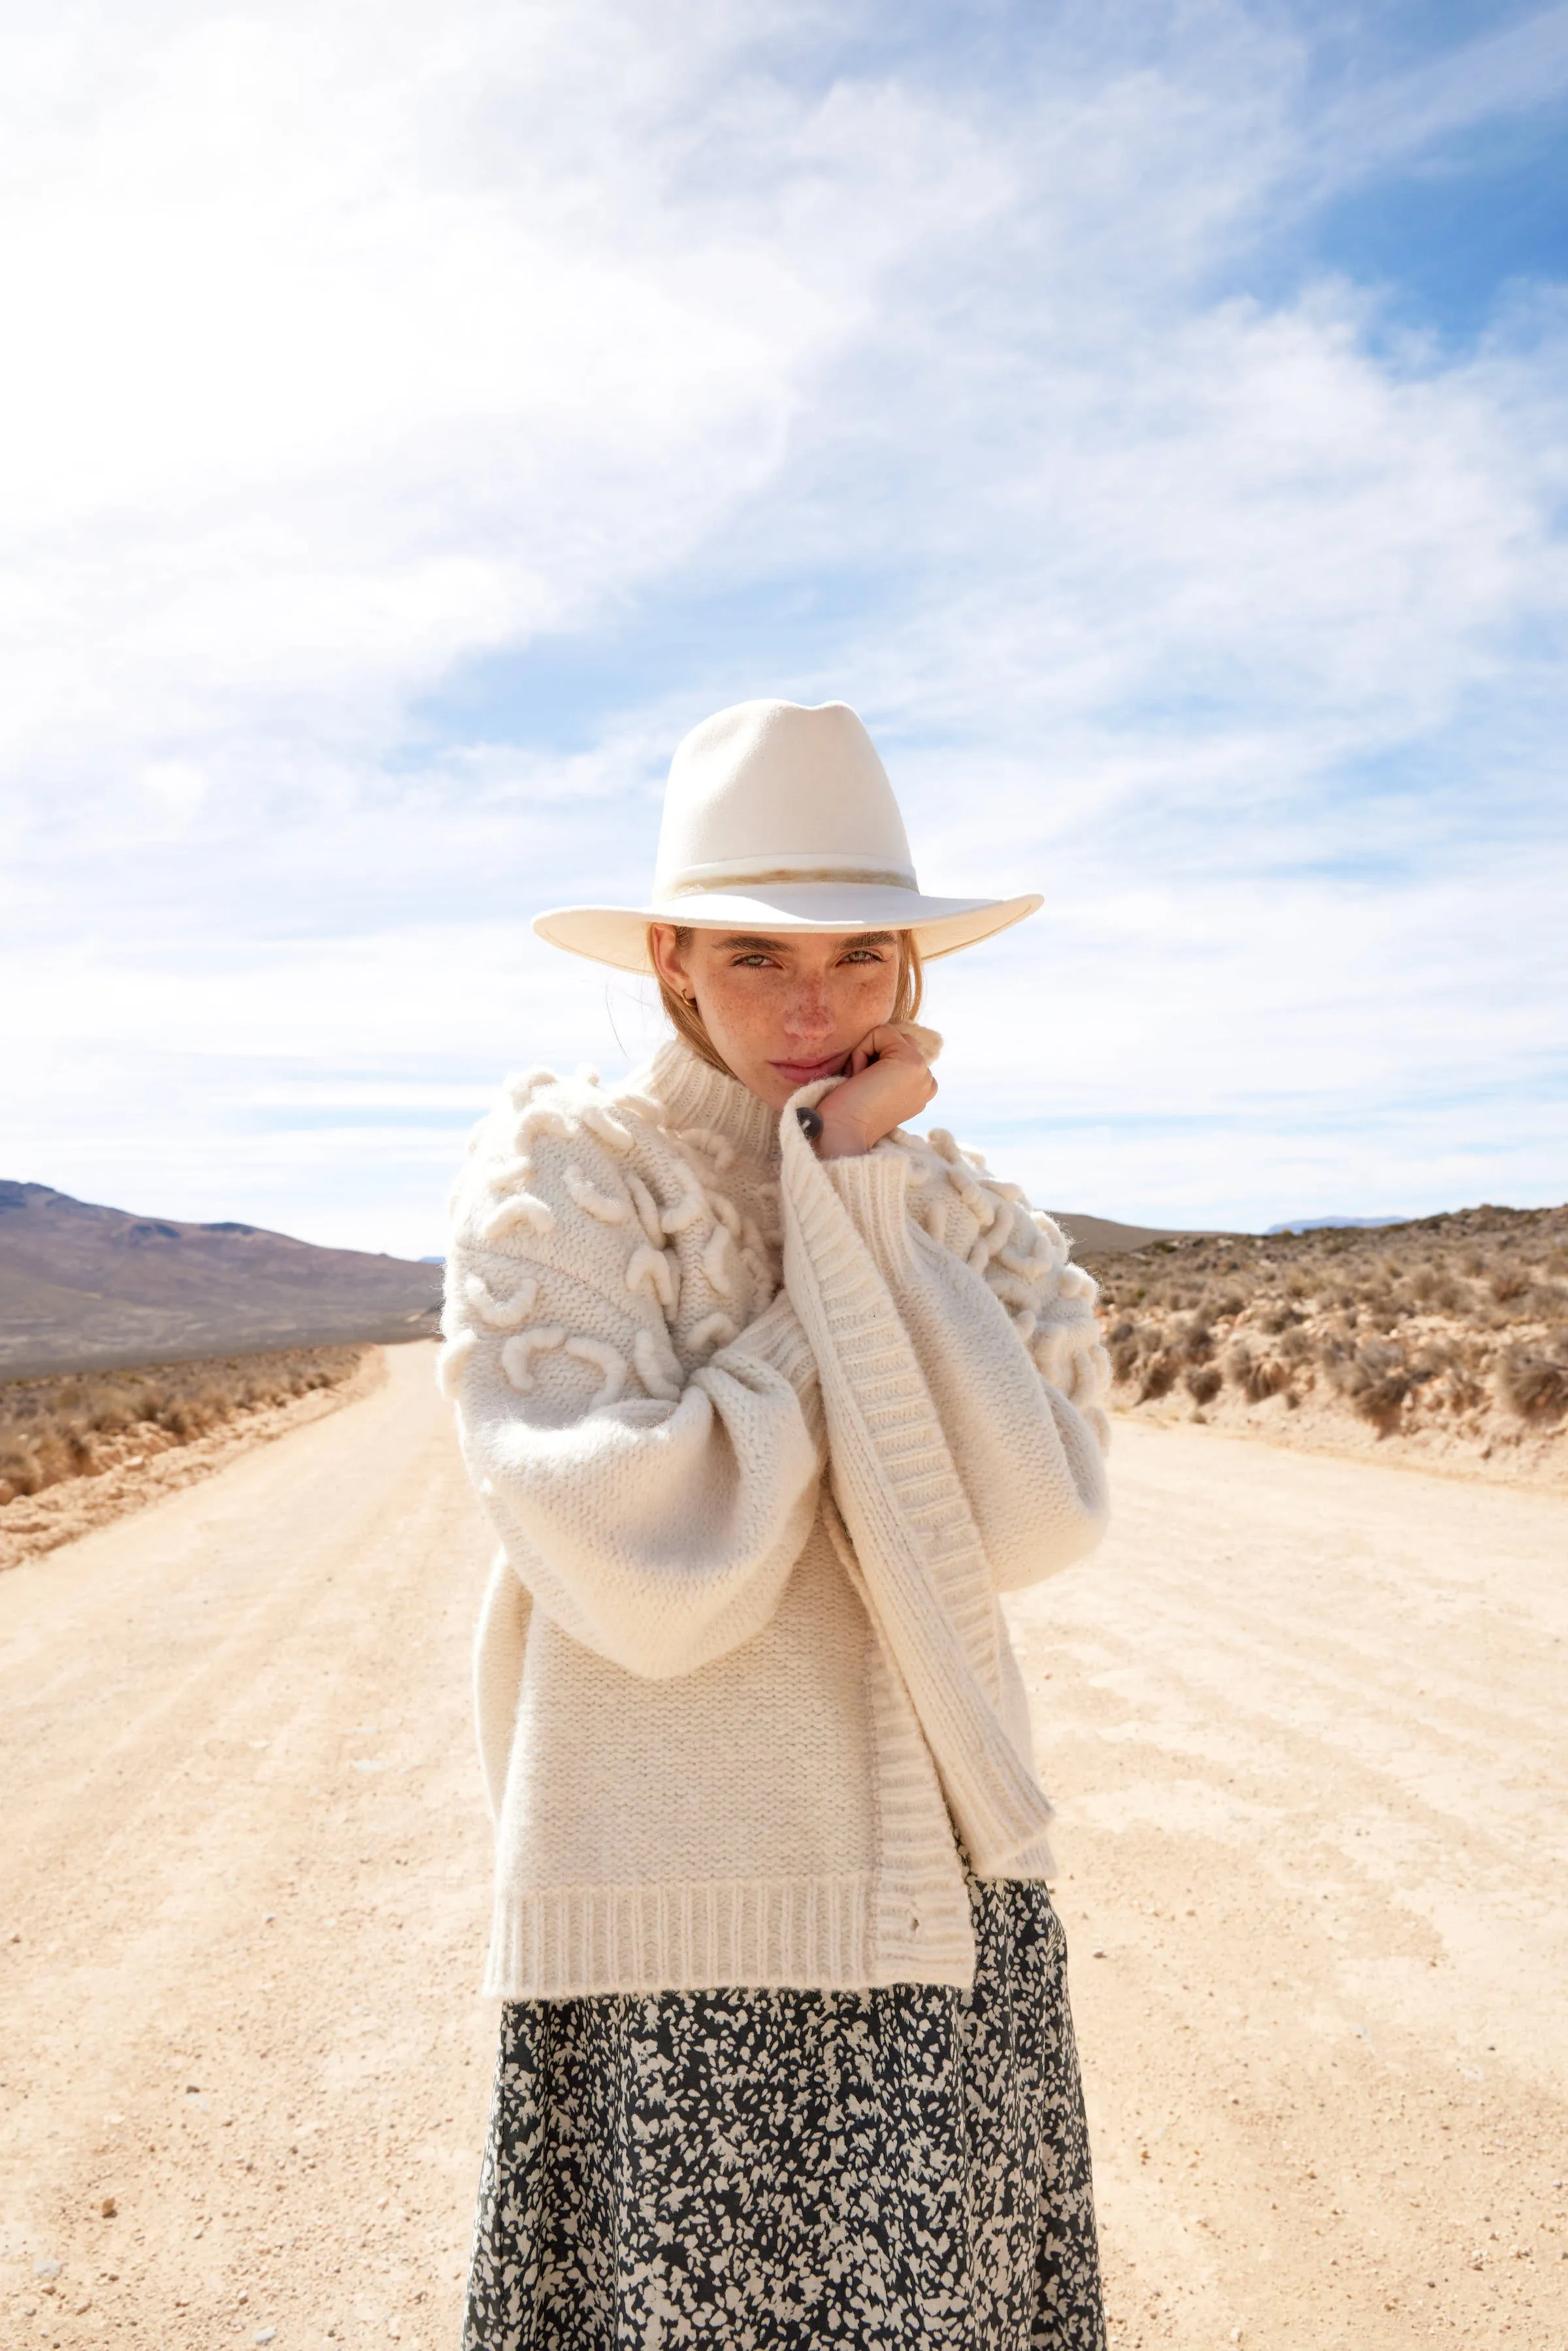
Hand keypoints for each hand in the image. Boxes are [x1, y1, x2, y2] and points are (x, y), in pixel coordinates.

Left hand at [815, 1024, 937, 1157]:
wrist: (842, 1131)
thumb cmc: (848, 1112)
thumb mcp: (877, 1086)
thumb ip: (889, 1065)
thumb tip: (886, 1034)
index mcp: (922, 1090)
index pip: (899, 1051)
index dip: (873, 1063)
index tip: (865, 1092)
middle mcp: (928, 1082)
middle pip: (896, 1040)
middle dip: (871, 1056)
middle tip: (861, 1086)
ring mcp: (923, 1072)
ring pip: (889, 1036)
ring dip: (866, 1053)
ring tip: (861, 1082)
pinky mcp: (911, 1061)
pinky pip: (881, 1032)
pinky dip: (861, 1050)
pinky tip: (860, 1077)